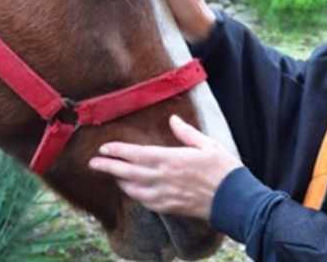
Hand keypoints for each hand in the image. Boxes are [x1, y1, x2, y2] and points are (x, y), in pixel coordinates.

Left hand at [89, 115, 242, 219]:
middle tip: (92, 164)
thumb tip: (173, 119)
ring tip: (111, 174)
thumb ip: (186, 132)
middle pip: (127, 173)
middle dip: (108, 167)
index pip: (136, 154)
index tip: (104, 148)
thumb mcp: (207, 144)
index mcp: (170, 159)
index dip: (117, 151)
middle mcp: (163, 178)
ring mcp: (164, 195)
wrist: (233, 199)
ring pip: (133, 189)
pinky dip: (134, 194)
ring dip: (120, 181)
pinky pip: (144, 201)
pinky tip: (132, 189)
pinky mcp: (169, 207)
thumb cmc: (223, 169)